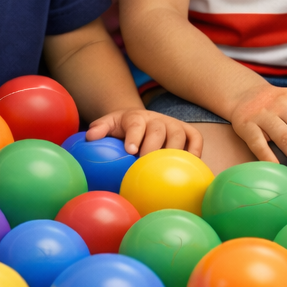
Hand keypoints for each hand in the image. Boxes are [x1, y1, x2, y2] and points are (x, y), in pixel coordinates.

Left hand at [86, 109, 203, 157]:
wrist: (141, 119)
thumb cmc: (123, 128)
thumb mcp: (109, 124)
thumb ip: (100, 128)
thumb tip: (90, 136)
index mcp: (137, 117)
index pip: (137, 124)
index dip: (135, 136)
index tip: (130, 151)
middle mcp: (158, 119)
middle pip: (160, 130)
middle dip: (153, 148)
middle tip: (146, 165)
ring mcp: (175, 124)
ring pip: (180, 135)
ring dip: (174, 151)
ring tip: (167, 170)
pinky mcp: (188, 131)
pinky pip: (196, 139)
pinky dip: (196, 151)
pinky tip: (188, 166)